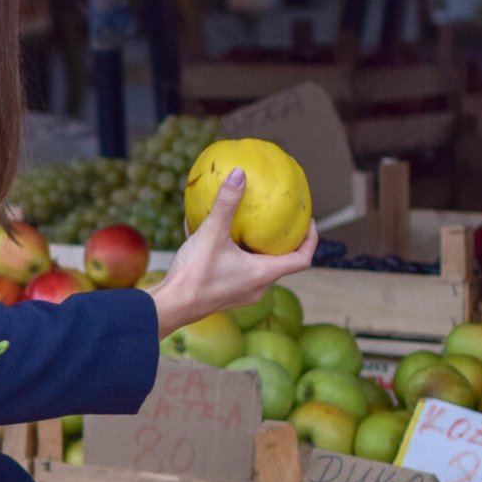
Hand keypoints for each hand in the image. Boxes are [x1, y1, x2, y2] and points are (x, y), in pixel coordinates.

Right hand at [149, 169, 316, 336]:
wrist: (170, 306)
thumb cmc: (195, 274)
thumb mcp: (211, 234)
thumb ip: (226, 204)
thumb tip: (239, 174)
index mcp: (263, 274)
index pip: (302, 259)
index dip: (310, 239)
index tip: (308, 221)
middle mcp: (258, 287)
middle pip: (280, 263)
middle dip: (279, 242)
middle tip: (276, 221)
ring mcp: (241, 294)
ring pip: (257, 267)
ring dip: (254, 248)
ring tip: (246, 227)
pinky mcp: (224, 295)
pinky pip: (236, 271)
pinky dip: (233, 255)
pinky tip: (213, 237)